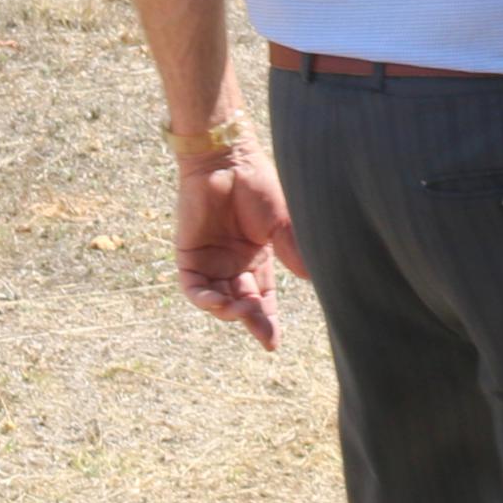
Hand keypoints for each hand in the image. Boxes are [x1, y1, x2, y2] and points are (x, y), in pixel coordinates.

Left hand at [173, 146, 303, 350]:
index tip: (273, 342)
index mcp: (258, 257)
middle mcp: (234, 263)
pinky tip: (218, 303)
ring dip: (229, 311)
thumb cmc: (257, 184)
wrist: (226, 159)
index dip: (268, 319)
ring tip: (242, 312)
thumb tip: (314, 281)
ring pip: (218, 299)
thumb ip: (293, 251)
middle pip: (243, 303)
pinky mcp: (189, 254)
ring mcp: (211, 260)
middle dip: (253, 321)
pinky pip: (193, 288)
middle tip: (264, 335)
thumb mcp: (281, 222)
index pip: (263, 297)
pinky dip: (204, 299)